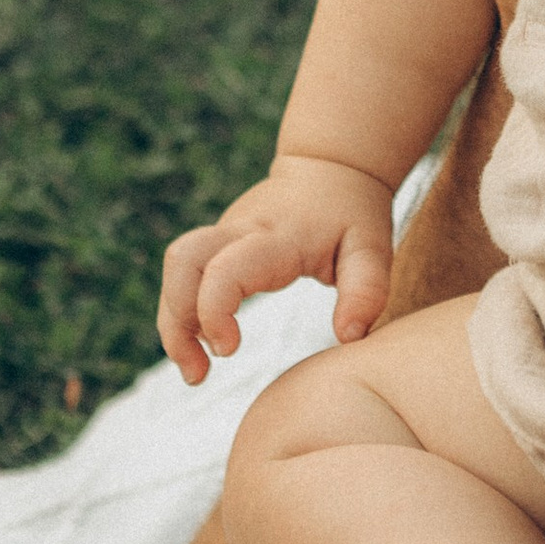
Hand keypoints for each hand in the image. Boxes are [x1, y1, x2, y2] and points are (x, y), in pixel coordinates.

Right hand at [156, 156, 396, 382]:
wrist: (330, 169)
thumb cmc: (353, 215)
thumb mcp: (371, 249)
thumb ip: (366, 291)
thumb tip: (348, 337)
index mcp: (277, 237)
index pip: (226, 269)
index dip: (214, 312)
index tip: (229, 350)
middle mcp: (240, 229)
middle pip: (182, 261)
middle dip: (176, 322)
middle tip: (198, 375)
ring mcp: (224, 232)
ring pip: (176, 267)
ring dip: (173, 321)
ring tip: (197, 370)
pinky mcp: (217, 242)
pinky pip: (184, 275)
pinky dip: (183, 312)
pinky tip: (205, 342)